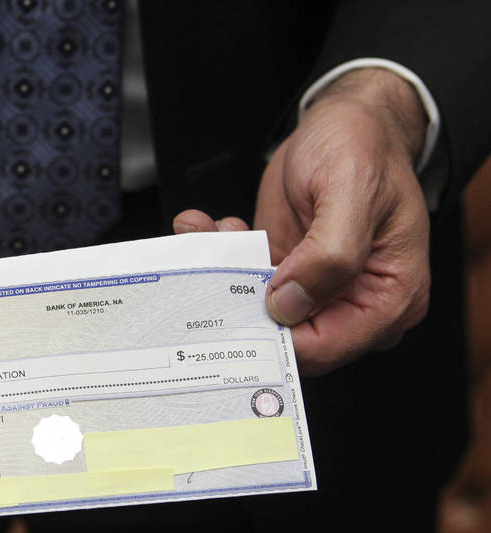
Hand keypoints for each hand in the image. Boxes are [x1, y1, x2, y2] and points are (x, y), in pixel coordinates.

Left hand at [175, 68, 429, 375]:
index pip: (325, 347)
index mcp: (389, 299)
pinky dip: (221, 258)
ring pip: (255, 311)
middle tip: (207, 272)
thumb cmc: (364, 148)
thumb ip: (329, 255)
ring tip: (209, 236)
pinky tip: (213, 229)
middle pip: (285, 336)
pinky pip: (244, 283)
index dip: (276, 336)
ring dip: (222, 277)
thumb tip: (290, 303)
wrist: (348, 122)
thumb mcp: (352, 191)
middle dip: (239, 306)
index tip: (236, 310)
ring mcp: (316, 291)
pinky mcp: (287, 274)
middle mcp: (353, 304)